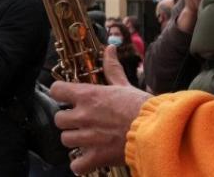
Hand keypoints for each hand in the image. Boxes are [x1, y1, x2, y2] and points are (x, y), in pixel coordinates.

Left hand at [51, 45, 151, 174]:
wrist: (157, 129)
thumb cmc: (141, 106)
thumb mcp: (124, 85)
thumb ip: (112, 68)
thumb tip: (109, 48)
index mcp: (88, 96)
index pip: (56, 90)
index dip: (59, 93)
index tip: (66, 97)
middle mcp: (83, 116)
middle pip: (59, 119)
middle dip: (68, 121)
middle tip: (81, 122)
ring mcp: (88, 137)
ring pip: (66, 140)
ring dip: (75, 140)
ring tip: (87, 139)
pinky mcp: (96, 157)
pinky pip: (76, 165)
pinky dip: (80, 165)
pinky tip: (88, 159)